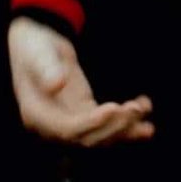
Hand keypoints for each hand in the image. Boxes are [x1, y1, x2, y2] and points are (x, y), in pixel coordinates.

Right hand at [8, 18, 154, 146]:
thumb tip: (56, 85)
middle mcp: (52, 126)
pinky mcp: (83, 112)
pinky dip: (126, 122)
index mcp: (36, 115)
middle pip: (88, 138)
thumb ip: (45, 68)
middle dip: (114, 127)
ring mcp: (70, 120)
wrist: (37, 43)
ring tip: (145, 114)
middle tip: (135, 109)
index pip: (68, 129)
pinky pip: (105, 124)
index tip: (114, 109)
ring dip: (125, 128)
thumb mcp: (38, 53)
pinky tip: (146, 115)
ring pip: (101, 136)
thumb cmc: (35, 47)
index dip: (92, 123)